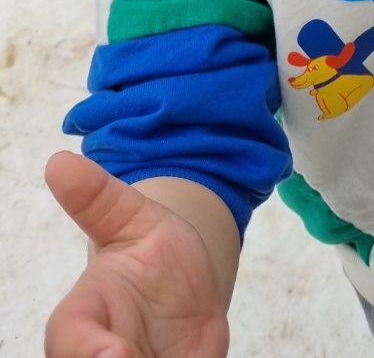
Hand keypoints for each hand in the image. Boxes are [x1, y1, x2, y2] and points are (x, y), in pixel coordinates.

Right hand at [44, 153, 228, 357]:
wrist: (188, 289)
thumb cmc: (153, 253)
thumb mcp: (134, 218)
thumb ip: (100, 199)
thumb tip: (60, 161)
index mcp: (80, 323)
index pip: (68, 344)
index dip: (90, 355)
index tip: (114, 356)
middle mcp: (98, 356)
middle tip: (150, 355)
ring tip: (176, 357)